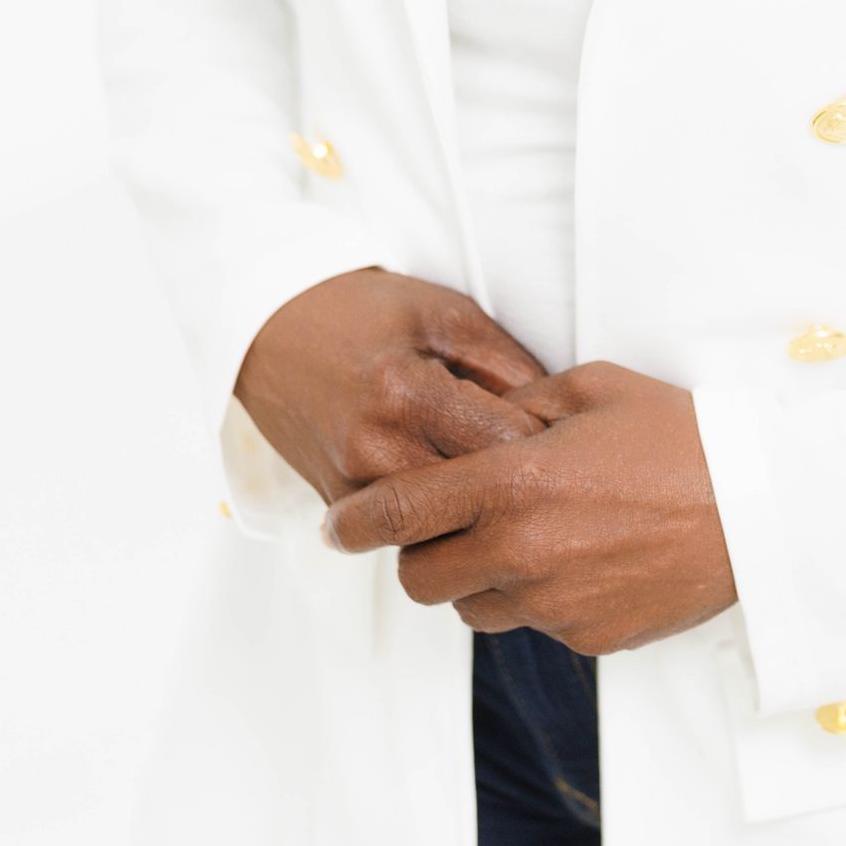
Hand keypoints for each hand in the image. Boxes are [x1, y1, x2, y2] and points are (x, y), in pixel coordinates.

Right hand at [233, 266, 550, 507]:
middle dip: (523, 491)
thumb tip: (561, 416)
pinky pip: (408, 531)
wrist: (274, 329)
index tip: (572, 441)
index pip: (505, 446)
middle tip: (554, 477)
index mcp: (407, 392)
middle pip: (478, 501)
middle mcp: (375, 450)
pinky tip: (463, 492)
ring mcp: (352, 487)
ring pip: (445, 529)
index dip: (551, 445)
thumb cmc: (364, 314)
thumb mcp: (447, 315)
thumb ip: (508, 364)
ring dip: (482, 514)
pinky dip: (441, 518)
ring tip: (513, 489)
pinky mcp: (339, 507)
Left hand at [321, 359, 738, 652]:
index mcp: (513, 481)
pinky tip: (586, 559)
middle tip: (448, 528)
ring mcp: (553, 603)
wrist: (760, 510)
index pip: (400, 512)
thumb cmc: (681, 437)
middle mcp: (521, 550)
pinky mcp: (587, 638)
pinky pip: (537, 623)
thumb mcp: (595, 389)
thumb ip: (523, 403)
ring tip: (529, 539)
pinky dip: (542, 597)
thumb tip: (485, 416)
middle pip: (422, 578)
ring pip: (475, 608)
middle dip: (421, 554)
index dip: (355, 523)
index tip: (338, 525)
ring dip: (480, 580)